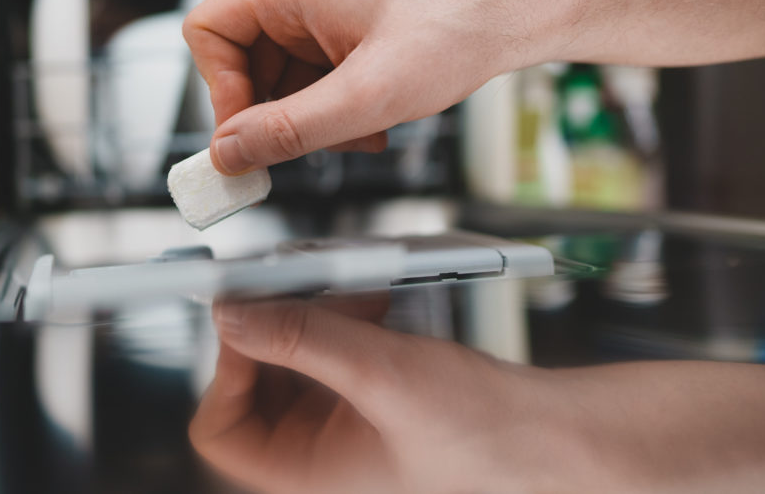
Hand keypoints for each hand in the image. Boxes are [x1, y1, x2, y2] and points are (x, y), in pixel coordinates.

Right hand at [182, 0, 558, 173]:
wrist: (508, 21)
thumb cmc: (453, 28)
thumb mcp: (368, 94)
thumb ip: (293, 128)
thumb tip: (231, 153)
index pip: (208, 33)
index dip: (218, 90)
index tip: (246, 136)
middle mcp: (298, 1)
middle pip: (242, 70)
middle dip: (275, 118)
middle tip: (304, 149)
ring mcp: (320, 24)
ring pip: (279, 89)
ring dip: (312, 125)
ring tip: (360, 132)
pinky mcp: (342, 46)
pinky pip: (312, 92)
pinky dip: (335, 119)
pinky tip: (372, 126)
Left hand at [189, 297, 599, 493]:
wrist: (545, 432)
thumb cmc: (480, 431)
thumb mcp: (382, 375)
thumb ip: (302, 340)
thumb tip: (231, 313)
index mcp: (303, 473)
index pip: (219, 429)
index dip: (226, 372)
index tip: (248, 319)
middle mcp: (310, 451)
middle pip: (250, 383)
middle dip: (278, 329)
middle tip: (305, 290)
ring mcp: (334, 422)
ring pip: (288, 357)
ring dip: (315, 317)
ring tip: (361, 299)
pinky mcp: (359, 395)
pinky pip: (325, 348)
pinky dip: (342, 319)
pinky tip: (377, 307)